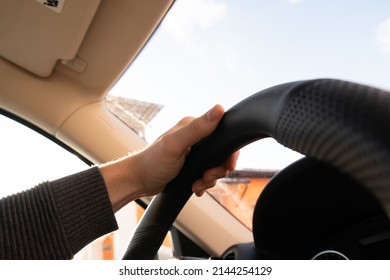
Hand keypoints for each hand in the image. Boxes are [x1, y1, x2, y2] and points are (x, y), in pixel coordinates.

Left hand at [101, 105, 238, 211]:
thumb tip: (218, 109)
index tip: (226, 165)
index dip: (228, 151)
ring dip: (209, 179)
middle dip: (217, 170)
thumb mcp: (176, 144)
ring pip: (215, 166)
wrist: (139, 181)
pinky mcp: (191, 165)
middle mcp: (194, 137)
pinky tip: (194, 187)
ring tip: (196, 184)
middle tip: (206, 177)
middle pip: (221, 153)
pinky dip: (203, 183)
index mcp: (193, 126)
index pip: (222, 134)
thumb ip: (197, 128)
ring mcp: (193, 152)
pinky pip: (206, 174)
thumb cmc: (152, 162)